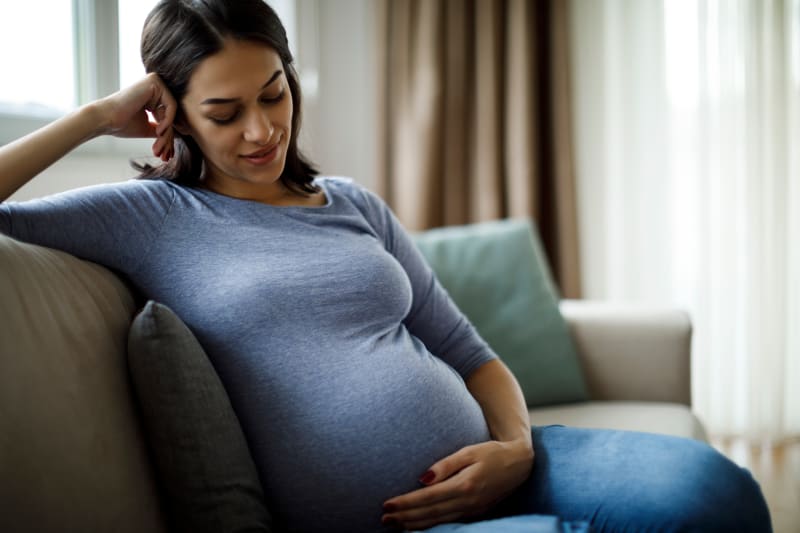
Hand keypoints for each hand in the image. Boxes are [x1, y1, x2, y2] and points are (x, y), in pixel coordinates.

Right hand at [95, 72, 177, 160]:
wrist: (105, 119)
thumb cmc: (123, 124)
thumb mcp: (149, 128)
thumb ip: (163, 128)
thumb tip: (179, 134)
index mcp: (153, 95)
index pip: (169, 116)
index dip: (169, 136)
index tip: (167, 154)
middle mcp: (155, 86)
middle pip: (172, 115)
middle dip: (168, 137)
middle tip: (164, 155)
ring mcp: (155, 81)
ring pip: (172, 112)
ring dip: (167, 133)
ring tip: (158, 147)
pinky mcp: (155, 81)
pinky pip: (171, 105)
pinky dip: (167, 121)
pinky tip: (158, 131)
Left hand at [382, 439, 533, 530]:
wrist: (520, 464)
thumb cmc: (492, 452)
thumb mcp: (469, 451)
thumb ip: (446, 465)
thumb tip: (422, 478)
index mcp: (465, 485)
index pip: (428, 498)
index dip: (406, 503)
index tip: (386, 504)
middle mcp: (468, 502)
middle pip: (429, 514)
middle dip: (404, 517)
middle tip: (383, 518)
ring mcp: (472, 510)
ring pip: (437, 522)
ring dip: (414, 525)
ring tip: (394, 525)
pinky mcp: (475, 513)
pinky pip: (448, 522)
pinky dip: (430, 526)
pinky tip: (417, 526)